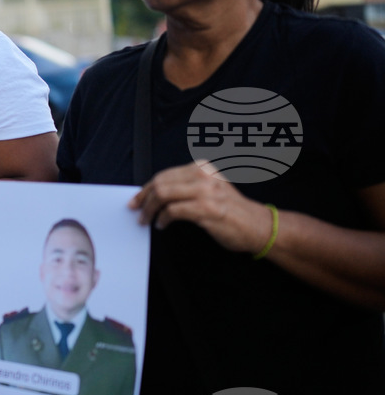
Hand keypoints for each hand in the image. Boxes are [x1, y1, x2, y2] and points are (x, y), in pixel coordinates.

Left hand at [129, 161, 271, 255]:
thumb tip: (155, 193)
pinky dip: (163, 219)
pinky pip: (173, 211)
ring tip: (147, 220)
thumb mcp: (209, 189)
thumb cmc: (231, 211)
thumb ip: (186, 186)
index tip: (136, 199)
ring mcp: (206, 191)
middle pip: (160, 183)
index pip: (164, 175)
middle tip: (137, 211)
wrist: (259, 226)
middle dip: (143, 199)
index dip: (146, 188)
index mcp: (202, 168)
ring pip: (163, 195)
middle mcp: (203, 175)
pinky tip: (162, 225)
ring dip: (150, 210)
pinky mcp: (207, 209)